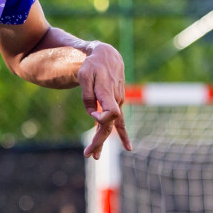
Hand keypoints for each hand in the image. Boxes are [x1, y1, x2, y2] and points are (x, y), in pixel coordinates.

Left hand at [79, 43, 130, 158]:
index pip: (111, 112)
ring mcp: (118, 103)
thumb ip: (87, 96)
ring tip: (95, 156)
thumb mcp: (84, 76)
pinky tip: (128, 148)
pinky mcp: (116, 104)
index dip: (102, 117)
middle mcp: (116, 100)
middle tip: (89, 154)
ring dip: (102, 141)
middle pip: (109, 125)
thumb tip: (92, 114)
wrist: (107, 56)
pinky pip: (120, 122)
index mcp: (108, 93)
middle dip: (99, 141)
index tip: (93, 114)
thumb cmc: (93, 65)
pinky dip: (123, 135)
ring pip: (111, 126)